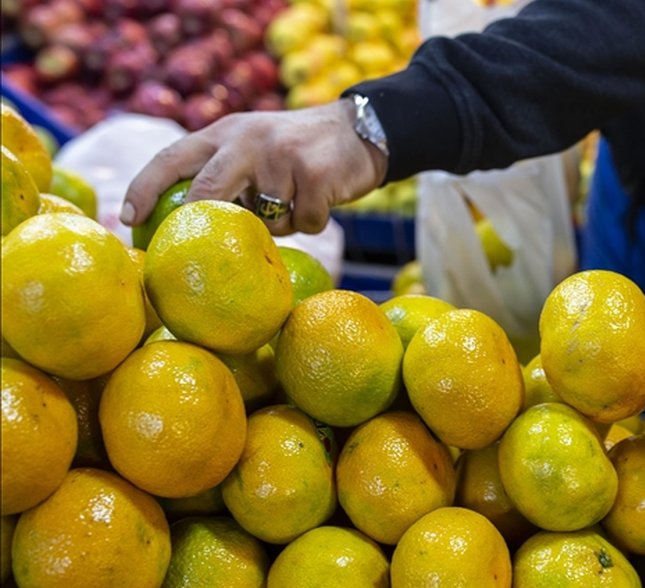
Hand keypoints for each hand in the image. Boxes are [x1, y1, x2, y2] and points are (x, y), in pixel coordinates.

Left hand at [122, 99, 387, 234]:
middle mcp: (248, 139)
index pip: (172, 158)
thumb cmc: (299, 150)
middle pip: (207, 189)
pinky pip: (304, 222)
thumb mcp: (254, 146)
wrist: (362, 130)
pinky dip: (312, 223)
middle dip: (198, 220)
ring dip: (279, 224)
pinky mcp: (316, 174)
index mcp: (225, 132)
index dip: (144, 188)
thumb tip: (190, 227)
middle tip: (193, 246)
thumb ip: (225, 172)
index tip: (127, 219)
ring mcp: (283, 155)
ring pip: (265, 217)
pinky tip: (321, 202)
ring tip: (292, 206)